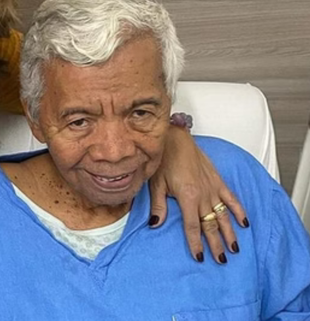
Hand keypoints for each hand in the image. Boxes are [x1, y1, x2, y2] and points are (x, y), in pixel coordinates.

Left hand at [149, 127, 247, 263]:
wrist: (175, 138)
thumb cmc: (164, 159)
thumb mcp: (156, 183)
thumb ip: (158, 205)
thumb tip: (155, 224)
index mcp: (187, 196)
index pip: (193, 226)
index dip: (196, 242)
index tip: (200, 257)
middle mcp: (203, 194)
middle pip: (211, 224)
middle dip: (216, 244)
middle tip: (221, 260)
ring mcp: (213, 188)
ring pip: (223, 215)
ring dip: (229, 232)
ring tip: (234, 248)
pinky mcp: (218, 180)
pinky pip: (231, 198)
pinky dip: (238, 210)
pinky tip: (244, 223)